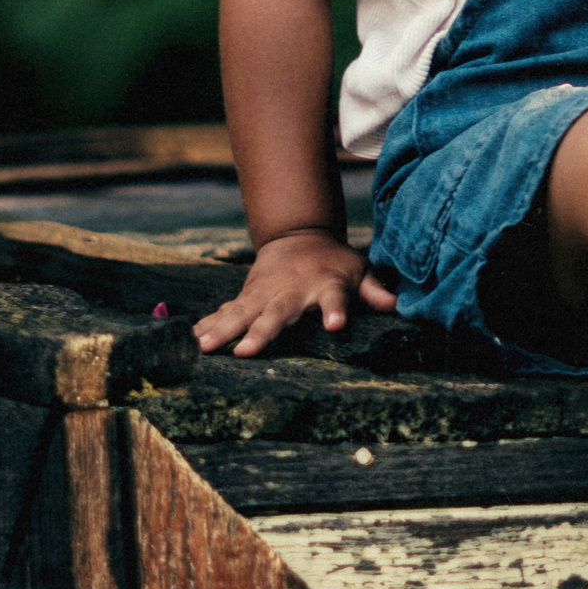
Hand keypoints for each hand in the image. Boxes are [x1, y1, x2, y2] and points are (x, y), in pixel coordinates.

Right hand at [195, 229, 398, 357]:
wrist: (299, 236)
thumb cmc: (335, 263)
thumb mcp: (359, 271)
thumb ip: (374, 289)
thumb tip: (396, 304)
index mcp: (326, 284)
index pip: (336, 297)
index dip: (337, 310)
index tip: (336, 326)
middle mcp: (292, 290)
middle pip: (277, 312)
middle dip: (261, 332)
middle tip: (245, 352)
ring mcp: (266, 292)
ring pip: (243, 312)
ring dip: (223, 329)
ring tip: (203, 347)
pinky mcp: (247, 295)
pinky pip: (227, 310)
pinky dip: (210, 323)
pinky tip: (191, 338)